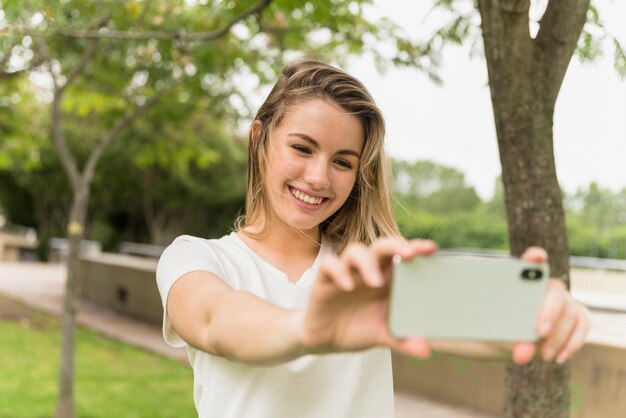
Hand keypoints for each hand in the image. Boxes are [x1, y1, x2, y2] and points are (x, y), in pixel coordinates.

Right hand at [298, 237, 436, 357]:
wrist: (326, 340)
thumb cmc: (360, 329)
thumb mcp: (383, 336)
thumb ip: (403, 341)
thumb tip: (425, 351)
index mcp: (387, 278)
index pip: (402, 255)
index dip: (415, 248)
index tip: (431, 249)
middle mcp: (368, 270)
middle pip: (381, 246)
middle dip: (396, 246)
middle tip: (409, 255)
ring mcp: (347, 272)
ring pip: (356, 251)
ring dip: (367, 262)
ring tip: (376, 282)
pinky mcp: (325, 280)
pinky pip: (330, 266)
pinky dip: (339, 272)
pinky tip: (347, 286)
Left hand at [511, 247, 590, 364]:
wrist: (516, 337)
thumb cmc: (506, 328)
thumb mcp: (505, 334)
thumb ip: (512, 341)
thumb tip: (522, 355)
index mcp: (526, 281)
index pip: (531, 261)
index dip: (534, 257)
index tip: (537, 257)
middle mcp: (549, 286)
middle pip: (556, 293)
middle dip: (549, 312)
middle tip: (539, 333)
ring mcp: (566, 300)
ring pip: (570, 312)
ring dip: (559, 335)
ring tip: (544, 354)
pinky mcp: (578, 314)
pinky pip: (582, 326)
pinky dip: (573, 342)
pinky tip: (559, 356)